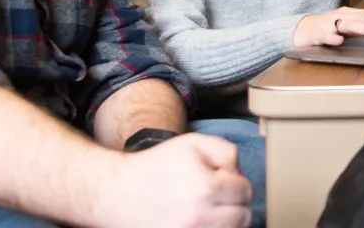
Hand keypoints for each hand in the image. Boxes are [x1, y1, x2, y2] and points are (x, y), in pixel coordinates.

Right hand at [104, 133, 250, 227]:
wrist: (117, 192)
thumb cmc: (155, 167)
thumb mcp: (193, 144)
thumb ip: (226, 151)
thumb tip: (239, 175)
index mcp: (206, 188)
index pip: (245, 191)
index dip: (235, 182)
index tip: (219, 180)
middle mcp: (199, 217)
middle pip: (242, 217)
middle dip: (233, 204)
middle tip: (213, 196)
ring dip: (224, 220)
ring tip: (206, 209)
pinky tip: (198, 220)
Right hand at [294, 6, 363, 46]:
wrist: (299, 30)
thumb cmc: (325, 28)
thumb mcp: (346, 27)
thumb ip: (361, 29)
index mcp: (349, 14)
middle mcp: (341, 16)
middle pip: (363, 18)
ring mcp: (329, 24)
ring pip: (349, 24)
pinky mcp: (317, 33)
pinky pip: (325, 35)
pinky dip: (333, 37)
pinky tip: (339, 41)